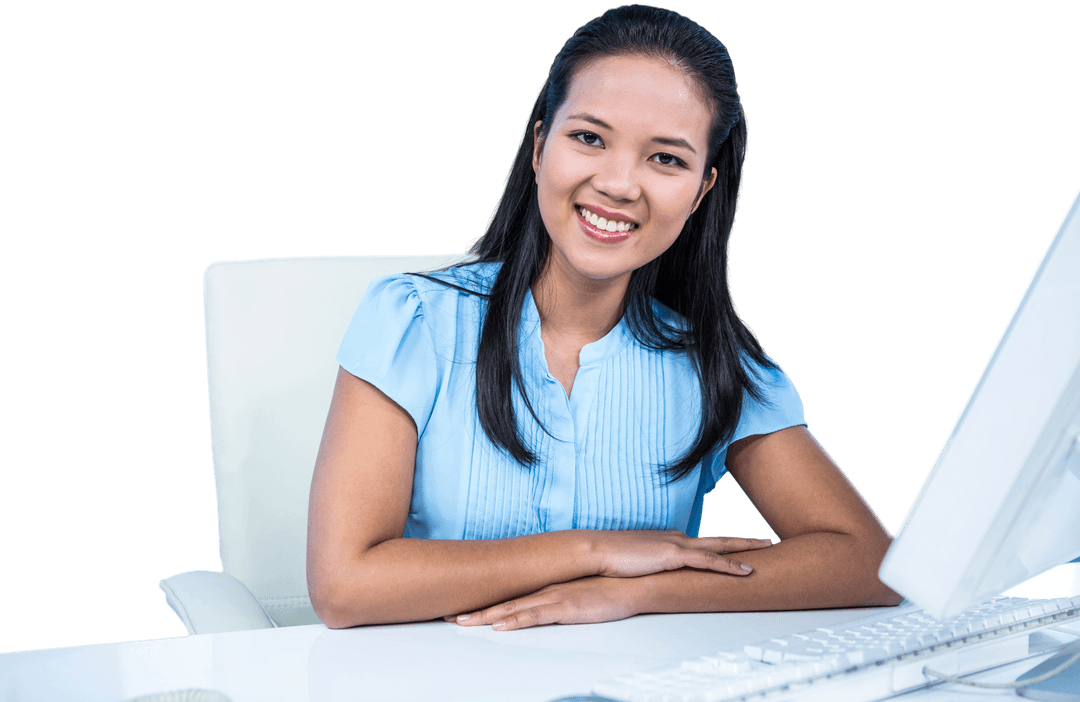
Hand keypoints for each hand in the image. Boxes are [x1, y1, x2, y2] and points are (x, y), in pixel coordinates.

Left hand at [446, 576, 642, 630]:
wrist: (628, 586)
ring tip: (462, 621)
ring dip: (485, 616)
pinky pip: (535, 616)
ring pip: (511, 609)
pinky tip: (500, 626)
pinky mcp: (565, 608)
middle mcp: (543, 591)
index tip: (459, 609)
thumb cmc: (603, 591)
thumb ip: (553, 601)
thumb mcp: (573, 596)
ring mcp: (553, 598)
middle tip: (448, 616)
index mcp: (543, 589)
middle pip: (501, 603)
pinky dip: (515, 621)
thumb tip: (535, 609)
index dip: (481, 604)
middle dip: (474, 610)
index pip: (505, 597)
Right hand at [587, 530, 771, 577]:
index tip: (738, 548)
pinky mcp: (674, 555)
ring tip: (766, 550)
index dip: (722, 547)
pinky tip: (746, 571)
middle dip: (743, 541)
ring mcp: (678, 545)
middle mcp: (677, 538)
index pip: (702, 544)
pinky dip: (730, 565)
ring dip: (745, 548)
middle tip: (765, 541)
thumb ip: (649, 568)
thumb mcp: (636, 562)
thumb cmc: (611, 558)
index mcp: (669, 540)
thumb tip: (653, 577)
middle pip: (718, 540)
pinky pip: (709, 561)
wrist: (598, 550)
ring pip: (720, 546)